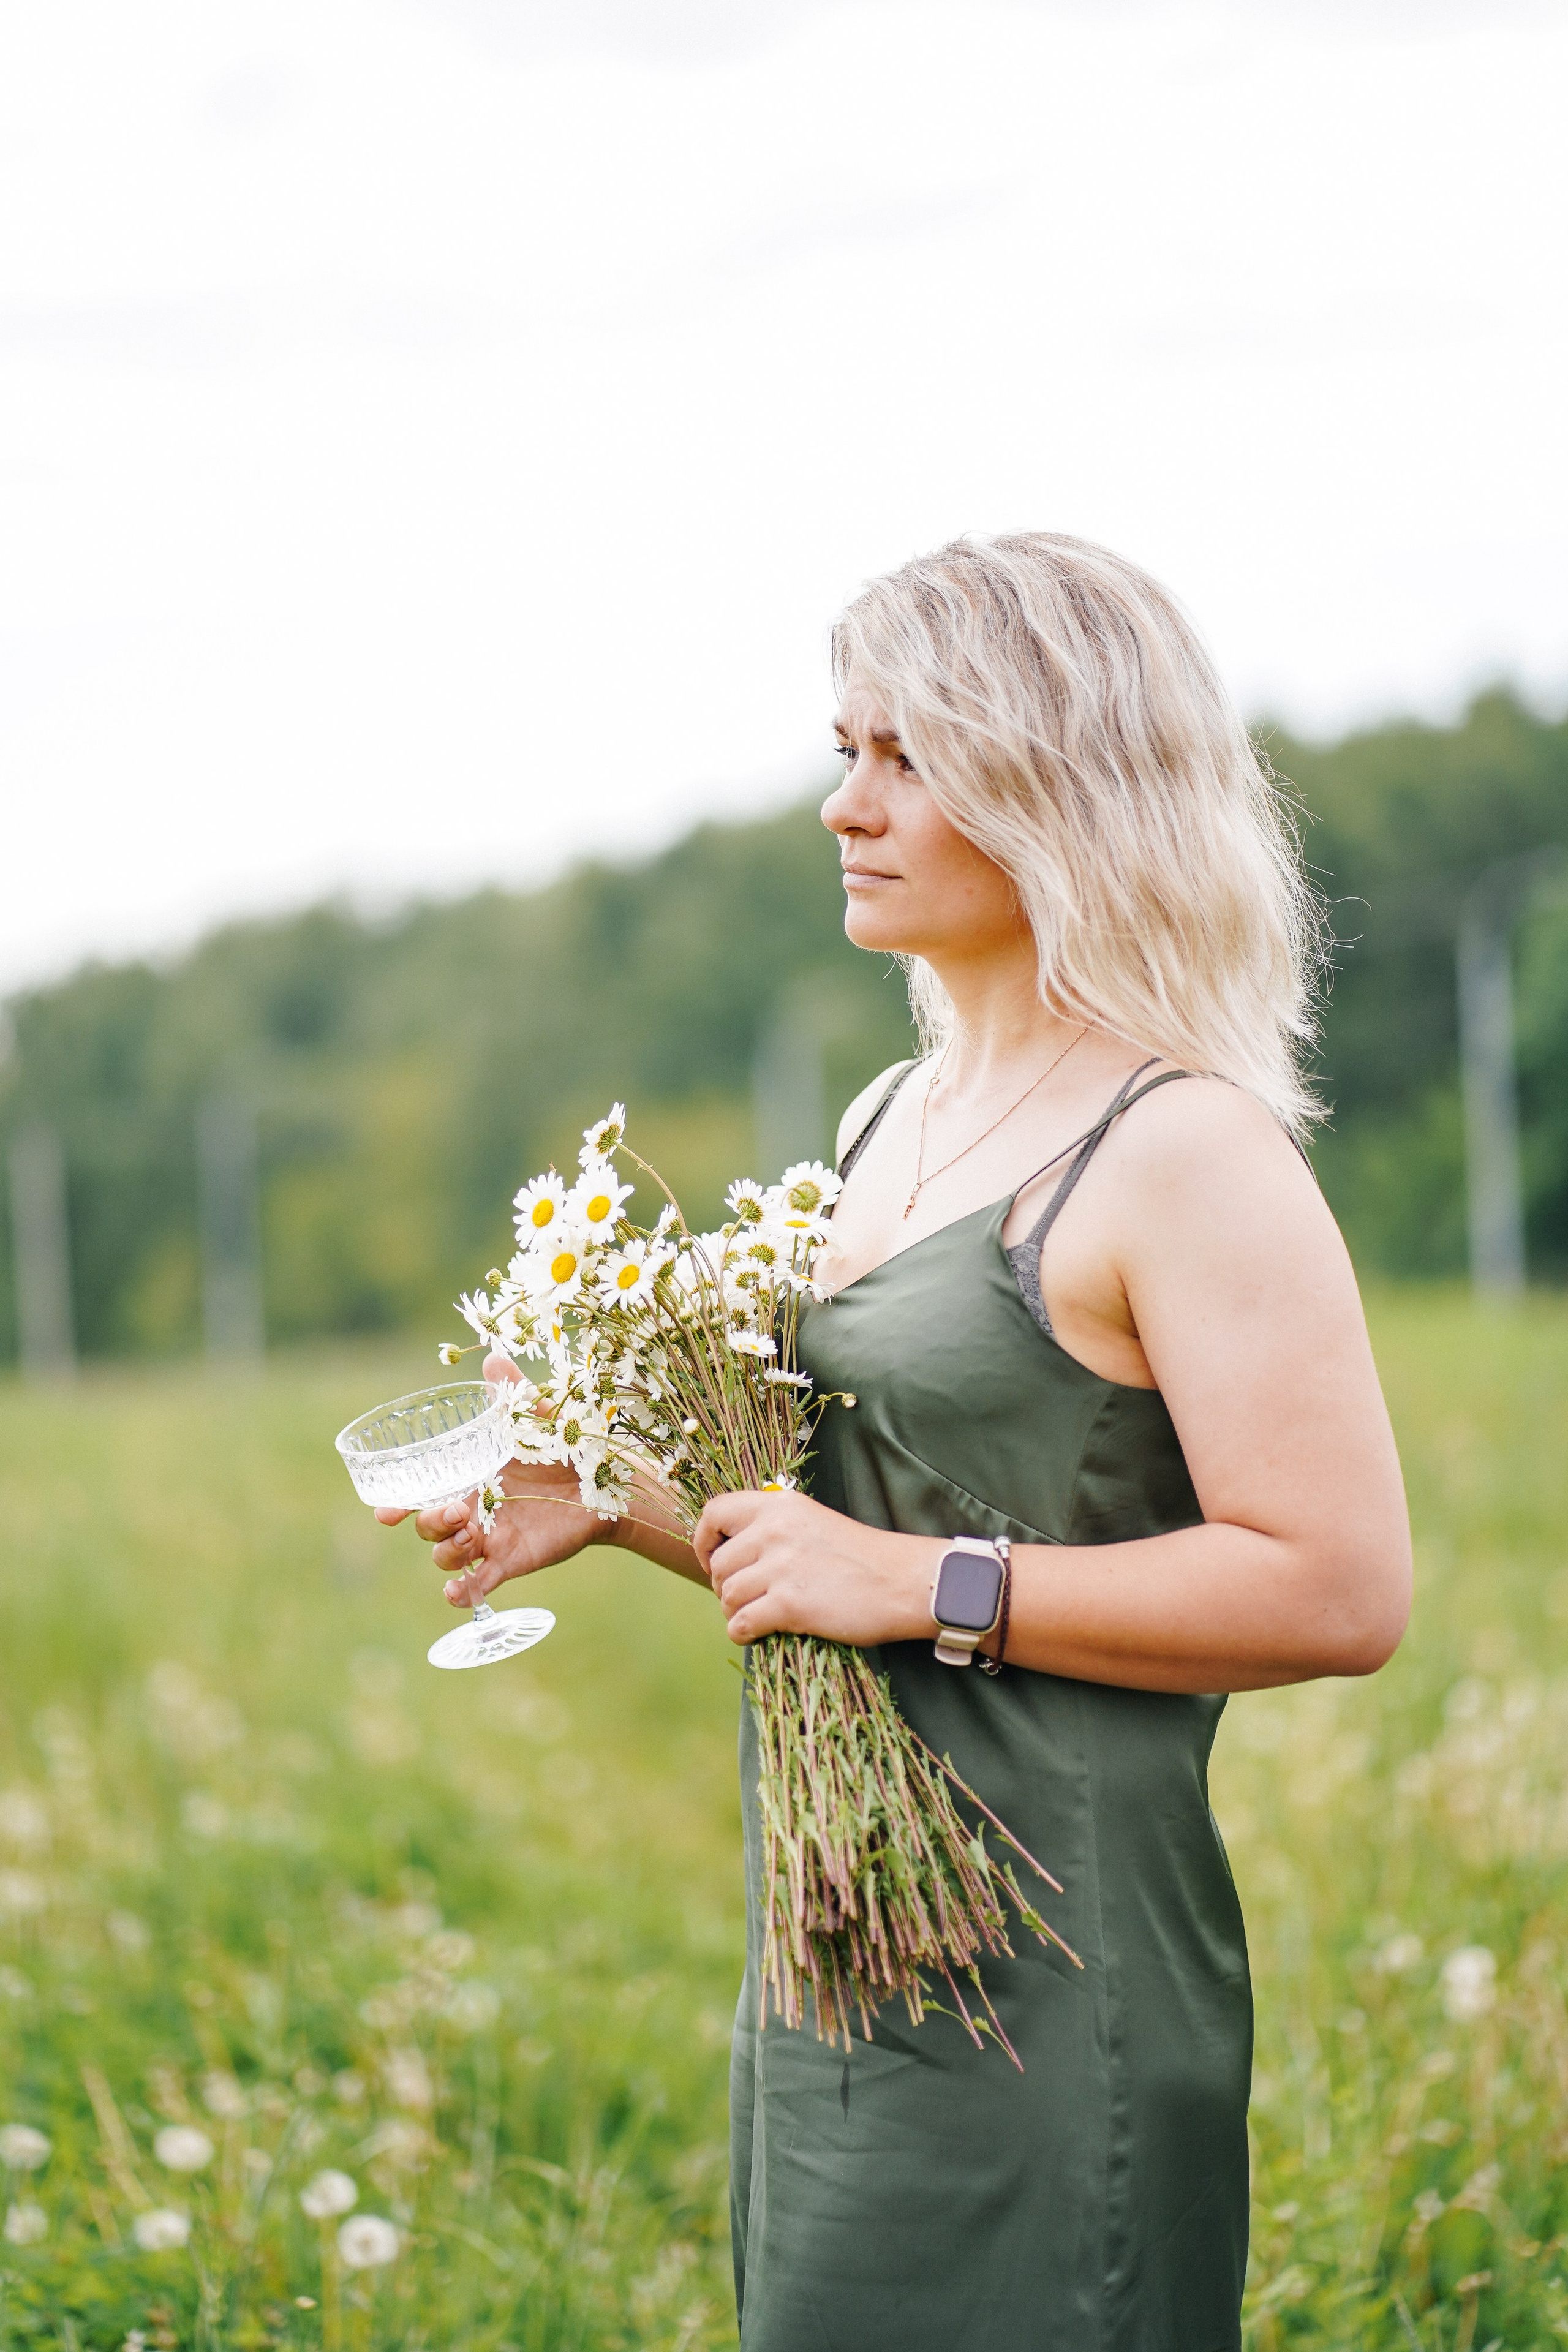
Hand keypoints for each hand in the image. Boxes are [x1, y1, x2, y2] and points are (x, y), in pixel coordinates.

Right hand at [373, 1354, 611, 1607]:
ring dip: (447, 1551)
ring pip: (446, 1556)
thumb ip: (513, 1392)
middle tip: (459, 1509)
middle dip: (431, 1522)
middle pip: (428, 1527)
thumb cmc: (566, 1446)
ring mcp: (489, 1539)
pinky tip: (457, 1593)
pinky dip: (463, 1593)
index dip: (399, 1503)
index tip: (386, 1511)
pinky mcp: (511, 1561)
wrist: (606, 1482)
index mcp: (468, 1476)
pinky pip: (479, 1584)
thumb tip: (494, 1357)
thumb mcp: (536, 1418)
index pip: (422, 1492)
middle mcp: (472, 1511)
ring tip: (470, 1536)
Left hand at [694, 1486, 935, 1647]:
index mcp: (778, 1505)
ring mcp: (781, 1567)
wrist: (902, 1581)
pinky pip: (740, 1623)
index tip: (714, 1561)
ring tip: (758, 1615)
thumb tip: (730, 1549)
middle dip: (724, 1586)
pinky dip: (742, 1633)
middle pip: (718, 1563)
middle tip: (748, 1597)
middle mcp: (774, 1530)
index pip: (714, 1512)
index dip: (704, 1540)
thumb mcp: (812, 1521)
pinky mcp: (790, 1604)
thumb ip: (773, 1527)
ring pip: (727, 1595)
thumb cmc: (859, 1557)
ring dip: (735, 1611)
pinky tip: (758, 1633)